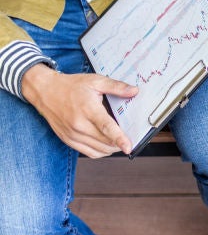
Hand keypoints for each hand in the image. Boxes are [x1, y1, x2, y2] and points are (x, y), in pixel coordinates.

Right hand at [20, 64, 136, 156]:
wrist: (45, 91)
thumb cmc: (71, 86)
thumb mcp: (95, 81)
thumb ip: (116, 87)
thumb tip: (135, 91)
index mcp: (88, 109)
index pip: (106, 127)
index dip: (119, 139)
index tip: (128, 147)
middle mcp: (79, 125)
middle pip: (105, 142)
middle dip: (121, 143)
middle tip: (129, 137)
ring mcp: (72, 134)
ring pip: (99, 150)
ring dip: (112, 148)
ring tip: (118, 140)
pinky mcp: (68, 140)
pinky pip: (89, 153)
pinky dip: (101, 152)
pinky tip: (106, 144)